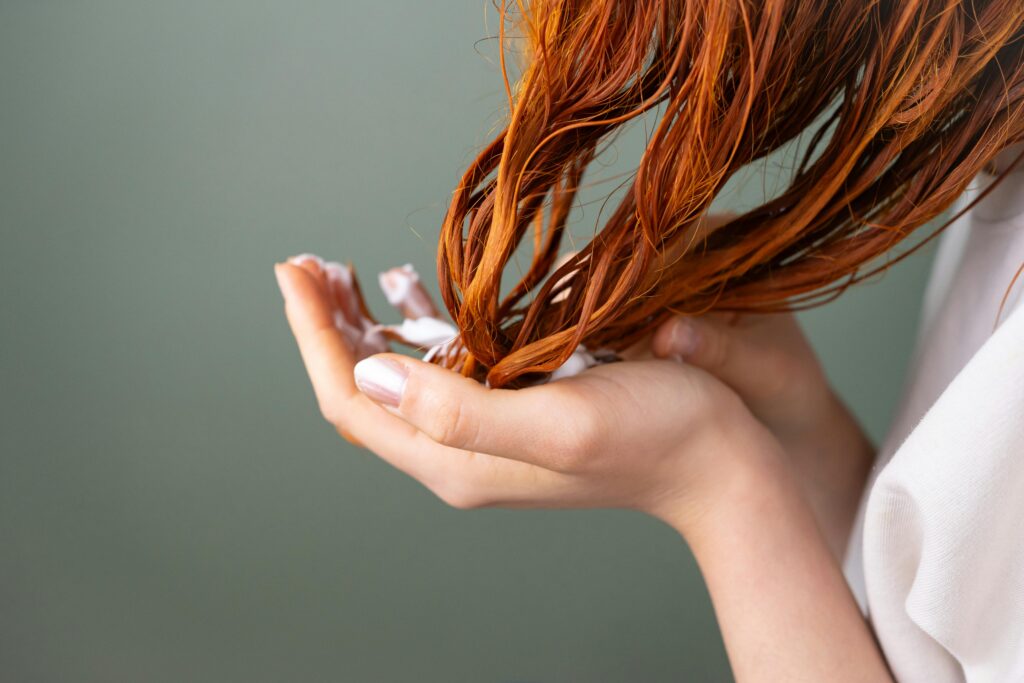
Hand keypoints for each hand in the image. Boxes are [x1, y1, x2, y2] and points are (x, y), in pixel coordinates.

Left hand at [274, 257, 891, 681]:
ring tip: (343, 276)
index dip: (315, 335)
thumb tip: (367, 375)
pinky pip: (440, 373)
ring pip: (397, 383)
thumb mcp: (558, 423)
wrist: (723, 463)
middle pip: (363, 394)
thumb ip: (458, 411)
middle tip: (310, 265)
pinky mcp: (514, 414)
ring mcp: (486, 436)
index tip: (296, 270)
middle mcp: (460, 454)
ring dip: (363, 328)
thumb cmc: (657, 437)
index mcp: (456, 460)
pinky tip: (410, 294)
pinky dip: (413, 331)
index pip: (351, 402)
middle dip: (328, 327)